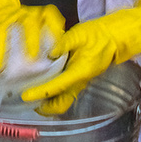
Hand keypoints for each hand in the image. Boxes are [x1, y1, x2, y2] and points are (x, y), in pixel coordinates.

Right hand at [0, 0, 65, 72]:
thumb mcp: (33, 25)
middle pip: (28, 23)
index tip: (55, 49)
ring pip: (0, 32)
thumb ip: (45, 38)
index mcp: (35, 15)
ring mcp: (1, 20)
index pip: (49, 14)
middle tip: (32, 57)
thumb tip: (55, 59)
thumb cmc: (18, 24)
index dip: (55, 29)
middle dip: (32, 39)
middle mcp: (20, 15)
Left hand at [24, 0, 140, 113]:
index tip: (26, 95)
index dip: (40, 92)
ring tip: (32, 96)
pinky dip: (53, 94)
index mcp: (79, 71)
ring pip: (64, 101)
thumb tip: (50, 52)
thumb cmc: (98, 34)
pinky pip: (65, 93)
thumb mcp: (80, 33)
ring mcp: (80, 82)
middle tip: (28, 101)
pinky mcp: (79, 78)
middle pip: (61, 104)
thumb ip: (64, 42)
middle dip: (44, 108)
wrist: (114, 37)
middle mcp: (80, 81)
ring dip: (48, 103)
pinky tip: (43, 85)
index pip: (56, 86)